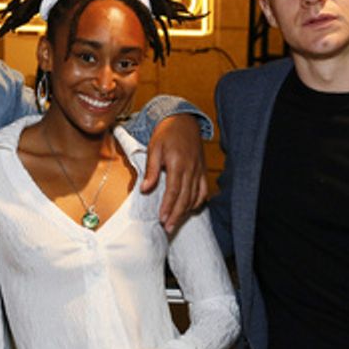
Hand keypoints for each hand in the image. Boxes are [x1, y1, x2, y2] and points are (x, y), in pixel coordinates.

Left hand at [141, 114, 207, 232]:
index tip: (162, 218)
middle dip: (177, 214)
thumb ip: (151, 170)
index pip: (174, 190)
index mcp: (178, 163)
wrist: (183, 121)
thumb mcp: (154, 148)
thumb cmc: (166, 134)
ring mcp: (198, 170)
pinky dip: (197, 201)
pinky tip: (189, 209)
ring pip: (194, 196)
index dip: (169, 206)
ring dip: (185, 211)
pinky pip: (203, 190)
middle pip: (185, 197)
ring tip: (175, 223)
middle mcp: (191, 169)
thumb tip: (145, 189)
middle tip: (168, 228)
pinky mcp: (202, 170)